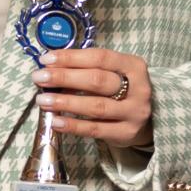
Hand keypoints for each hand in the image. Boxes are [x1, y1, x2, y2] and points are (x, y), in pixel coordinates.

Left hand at [34, 48, 152, 147]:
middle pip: (97, 81)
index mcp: (134, 66)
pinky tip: (56, 121)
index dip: (72, 58)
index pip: (100, 58)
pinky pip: (96, 129)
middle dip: (64, 78)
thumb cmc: (124, 91)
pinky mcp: (126, 133)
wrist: (151, 120)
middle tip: (39, 77)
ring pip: (96, 106)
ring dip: (66, 102)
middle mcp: (138, 88)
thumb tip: (52, 68)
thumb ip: (89, 69)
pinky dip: (74, 126)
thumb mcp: (115, 73)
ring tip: (43, 100)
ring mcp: (134, 112)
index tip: (46, 59)